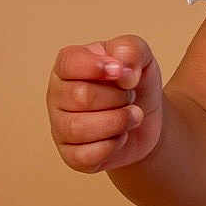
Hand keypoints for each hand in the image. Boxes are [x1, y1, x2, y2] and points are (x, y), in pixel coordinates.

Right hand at [48, 34, 164, 173]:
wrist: (148, 119)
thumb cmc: (135, 84)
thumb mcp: (141, 57)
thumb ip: (130, 50)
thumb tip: (122, 70)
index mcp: (68, 66)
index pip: (69, 63)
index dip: (98, 67)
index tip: (121, 72)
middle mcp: (57, 96)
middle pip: (81, 97)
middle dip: (118, 98)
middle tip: (130, 96)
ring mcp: (61, 127)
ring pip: (79, 129)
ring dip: (118, 122)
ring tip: (133, 115)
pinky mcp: (72, 156)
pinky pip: (86, 155)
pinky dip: (113, 146)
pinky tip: (120, 136)